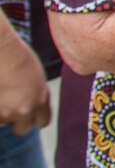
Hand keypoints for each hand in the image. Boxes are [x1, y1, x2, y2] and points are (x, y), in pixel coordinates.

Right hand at [0, 21, 50, 135]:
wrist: (0, 52)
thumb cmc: (19, 58)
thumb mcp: (37, 78)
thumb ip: (38, 95)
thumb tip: (34, 107)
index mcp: (41, 100)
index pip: (43, 122)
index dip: (36, 117)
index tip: (31, 112)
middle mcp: (24, 110)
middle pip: (23, 129)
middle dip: (19, 121)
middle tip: (13, 107)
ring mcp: (5, 113)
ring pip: (4, 122)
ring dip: (3, 113)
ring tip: (3, 92)